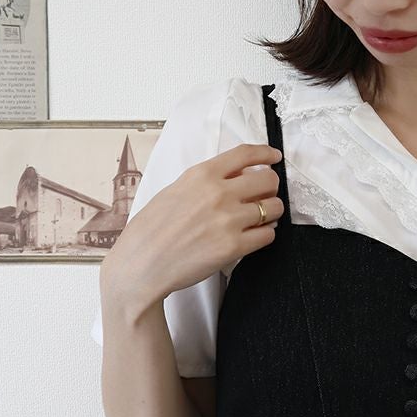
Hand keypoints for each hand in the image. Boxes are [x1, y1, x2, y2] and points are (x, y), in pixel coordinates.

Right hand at [102, 141, 284, 313]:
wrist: (142, 263)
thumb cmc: (151, 230)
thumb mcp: (175, 190)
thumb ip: (206, 182)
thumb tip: (236, 178)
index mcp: (201, 175)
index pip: (244, 154)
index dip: (266, 153)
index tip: (274, 157)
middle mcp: (218, 193)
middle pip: (268, 180)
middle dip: (271, 187)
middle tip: (266, 195)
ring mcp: (228, 220)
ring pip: (273, 208)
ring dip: (272, 212)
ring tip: (261, 218)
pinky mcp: (234, 246)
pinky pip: (268, 235)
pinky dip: (266, 234)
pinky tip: (256, 235)